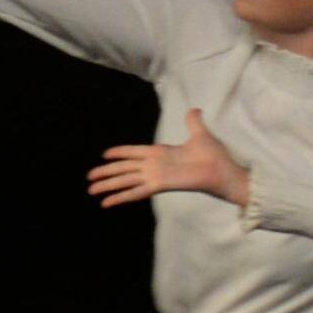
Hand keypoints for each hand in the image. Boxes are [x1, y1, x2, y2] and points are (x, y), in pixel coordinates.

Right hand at [86, 104, 248, 211]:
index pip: (134, 152)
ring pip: (125, 181)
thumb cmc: (214, 156)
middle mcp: (154, 165)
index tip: (104, 154)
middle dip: (107, 172)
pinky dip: (120, 197)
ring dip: (108, 185)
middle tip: (89, 177)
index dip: (120, 152)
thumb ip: (194, 122)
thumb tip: (195, 109)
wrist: (223, 171)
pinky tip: (106, 203)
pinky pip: (135, 192)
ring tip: (91, 190)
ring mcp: (155, 176)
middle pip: (124, 168)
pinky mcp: (159, 185)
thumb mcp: (201, 135)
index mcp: (161, 152)